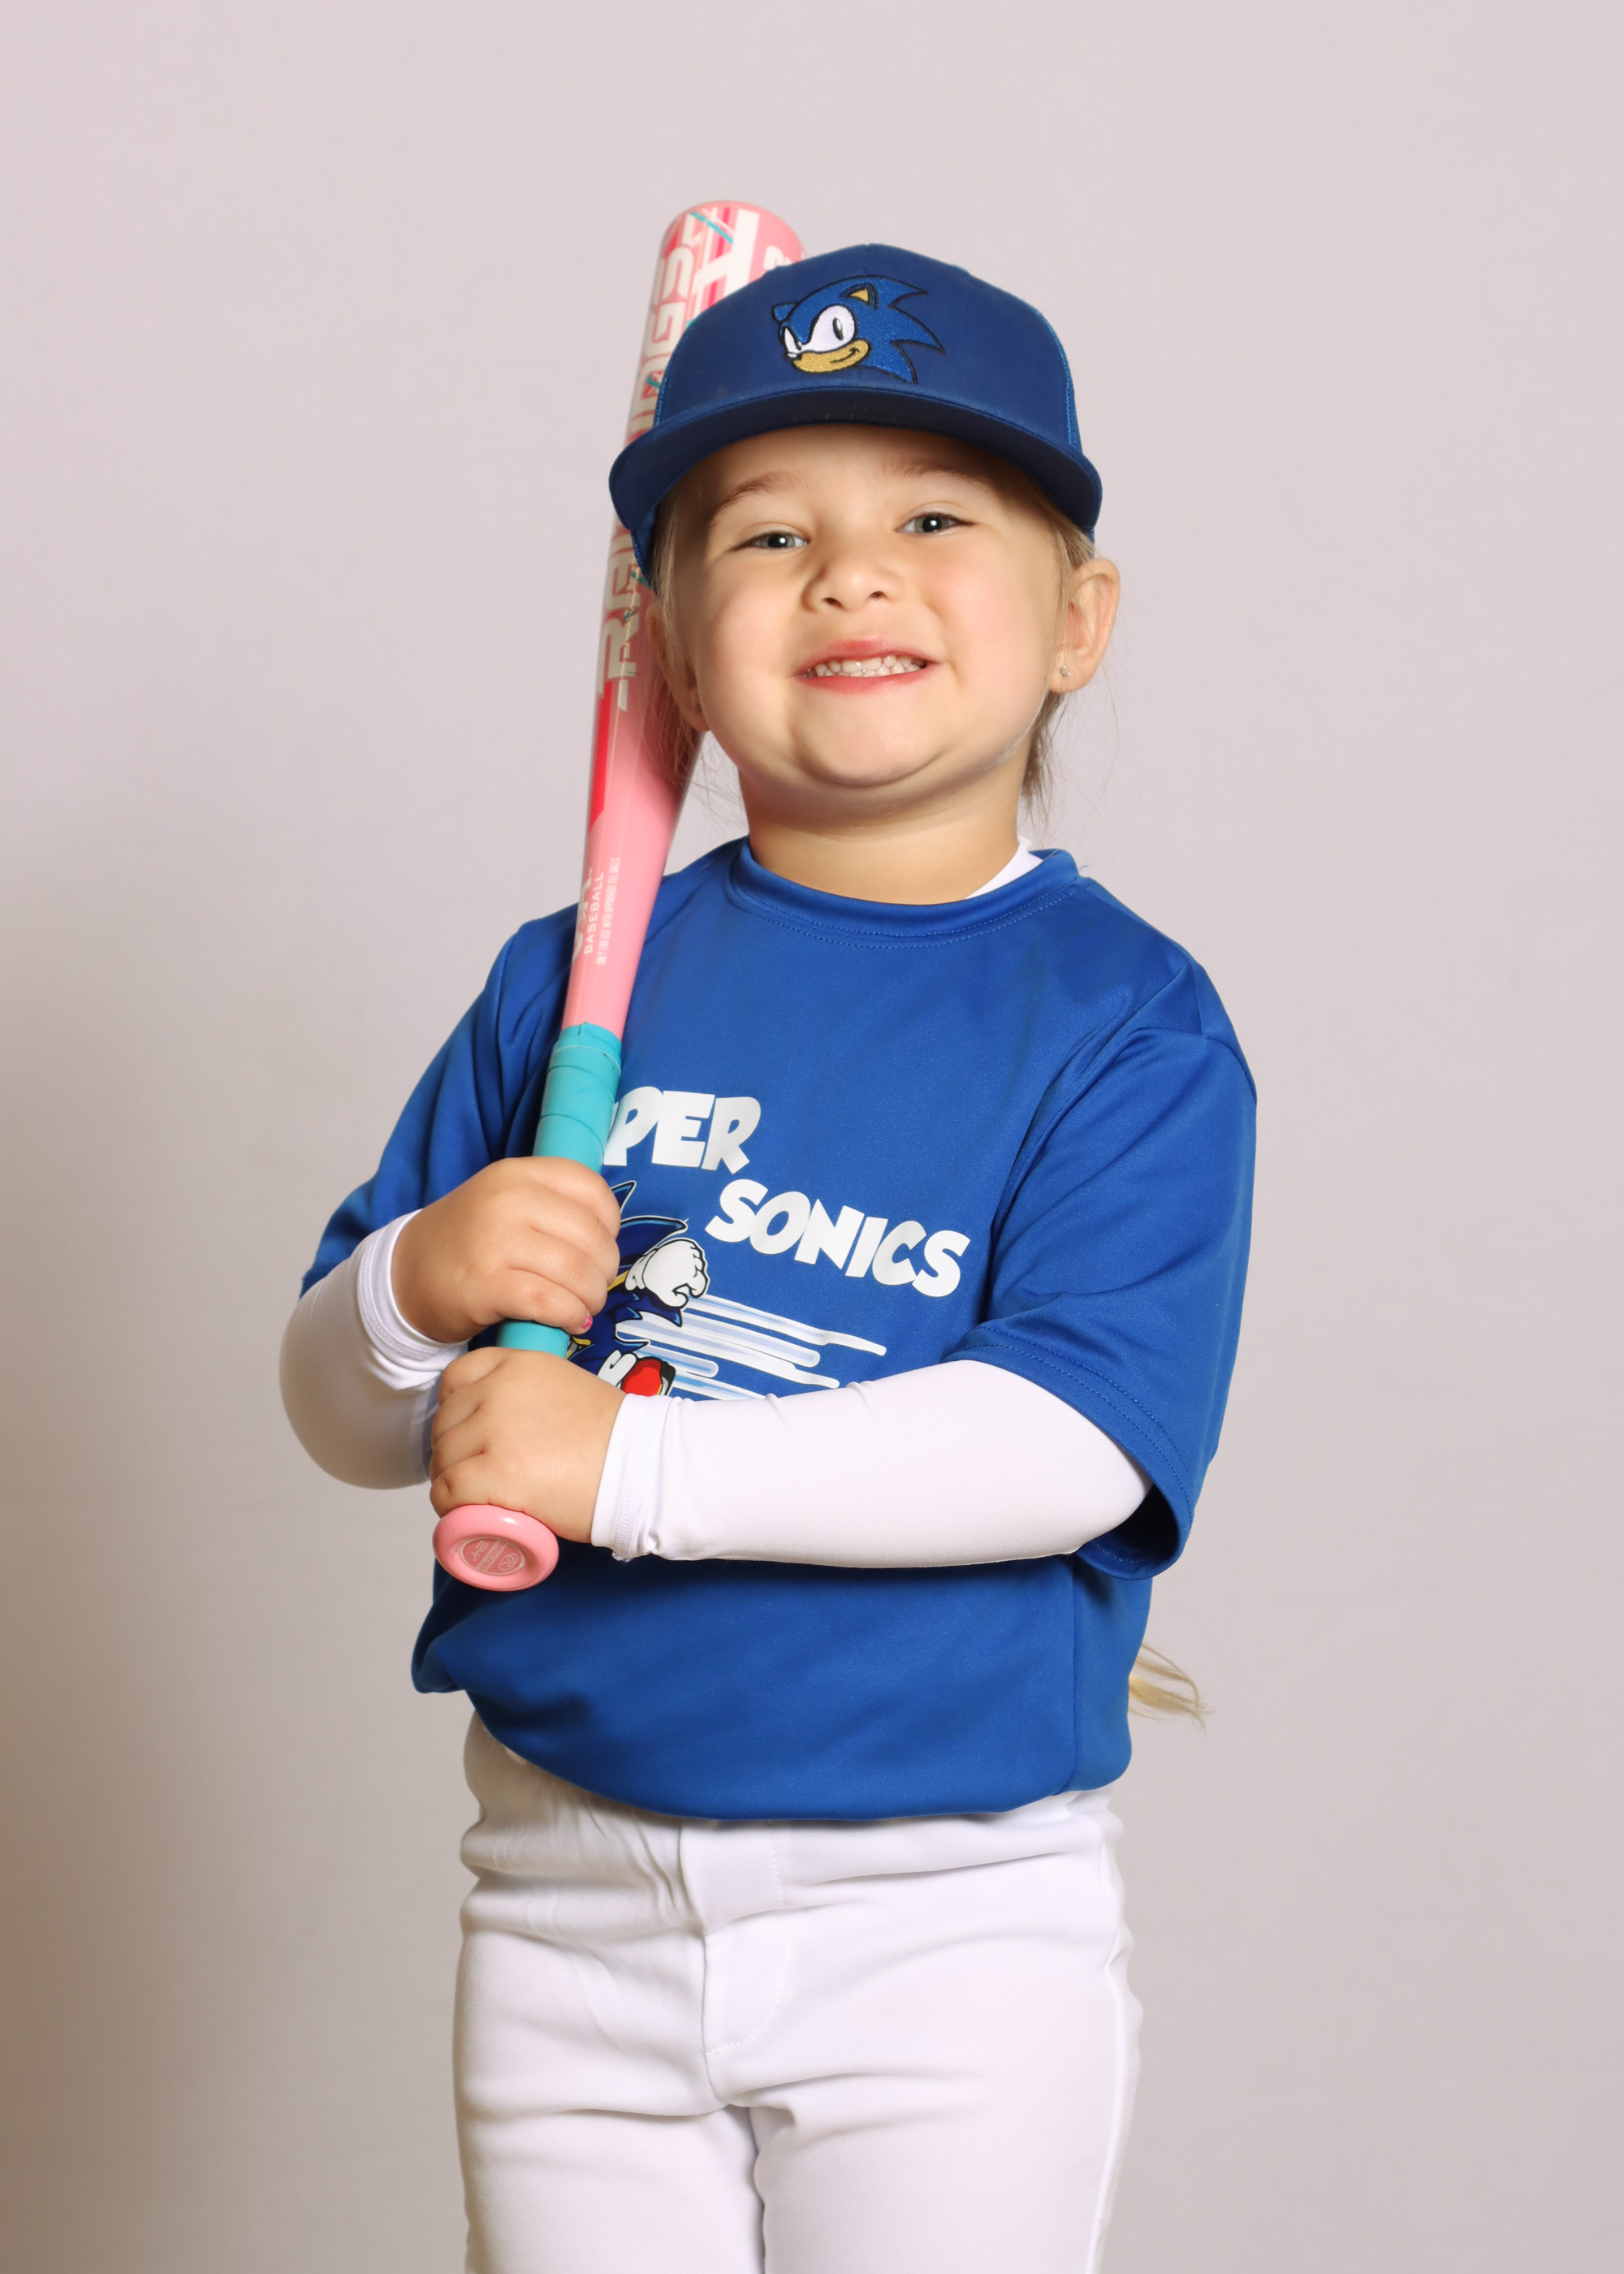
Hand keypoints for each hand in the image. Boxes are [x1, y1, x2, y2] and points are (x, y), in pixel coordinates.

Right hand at [392, 1158, 621, 1346]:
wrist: (406, 1274)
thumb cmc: (469, 1241)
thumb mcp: (503, 1200)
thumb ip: (550, 1204)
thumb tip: (608, 1234)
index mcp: (517, 1174)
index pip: (590, 1189)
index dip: (609, 1223)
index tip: (601, 1245)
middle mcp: (507, 1200)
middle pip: (590, 1236)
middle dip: (604, 1269)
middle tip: (595, 1286)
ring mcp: (494, 1241)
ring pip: (574, 1271)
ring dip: (591, 1297)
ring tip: (584, 1307)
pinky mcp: (485, 1285)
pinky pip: (549, 1302)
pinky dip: (569, 1316)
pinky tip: (570, 1322)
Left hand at [428, 1347, 622, 1542]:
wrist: (642, 1467)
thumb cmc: (614, 1437)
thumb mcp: (567, 1387)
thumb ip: (533, 1392)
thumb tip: (510, 1420)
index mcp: (518, 1365)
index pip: (457, 1378)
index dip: (454, 1409)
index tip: (467, 1433)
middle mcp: (499, 1390)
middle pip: (445, 1423)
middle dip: (453, 1450)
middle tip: (475, 1473)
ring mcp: (494, 1431)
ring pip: (443, 1459)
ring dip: (451, 1480)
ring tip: (475, 1497)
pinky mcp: (494, 1473)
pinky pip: (448, 1491)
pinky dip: (449, 1506)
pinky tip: (464, 1513)